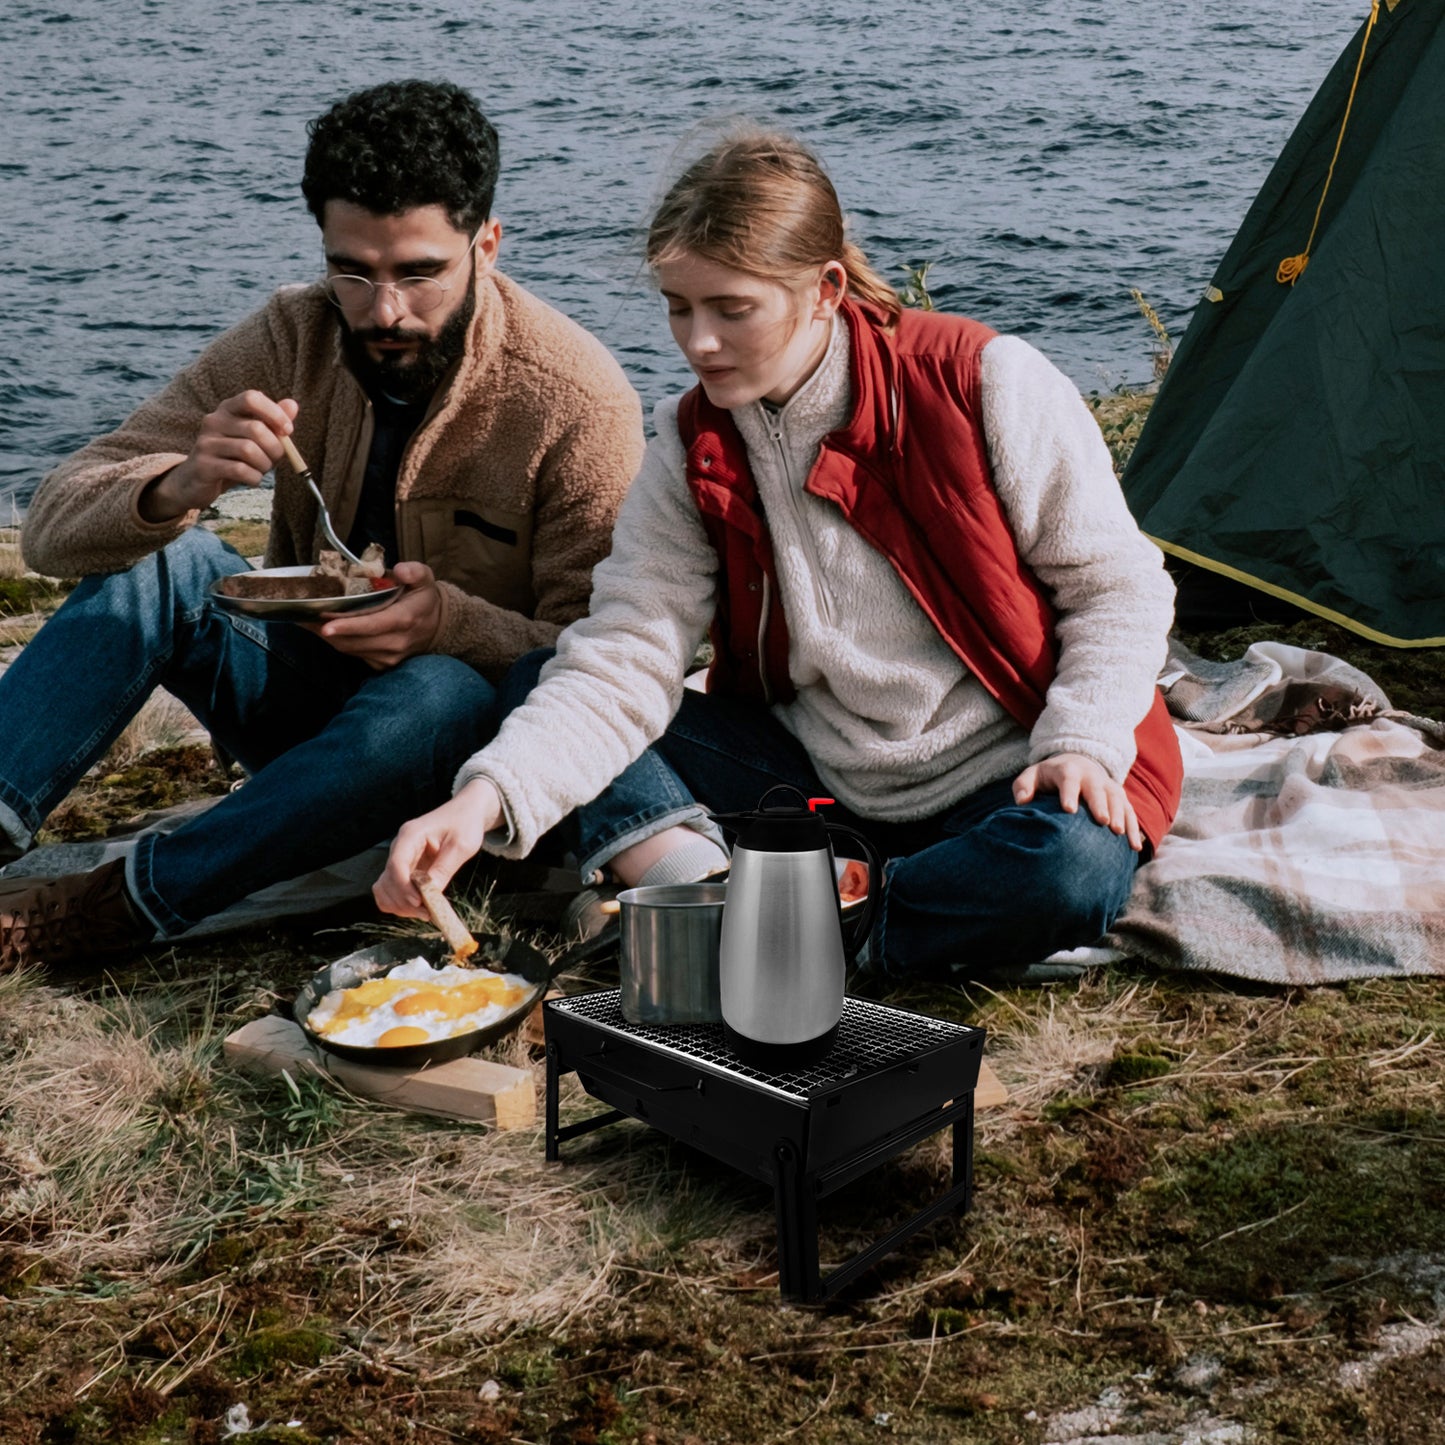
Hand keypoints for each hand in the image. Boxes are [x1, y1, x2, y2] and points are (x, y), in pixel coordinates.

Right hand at [141, 391, 298, 521]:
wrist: (197, 480)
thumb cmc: (233, 456)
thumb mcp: (256, 438)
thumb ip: (273, 422)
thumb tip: (292, 405)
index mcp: (228, 409)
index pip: (251, 398)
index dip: (274, 413)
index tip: (288, 431)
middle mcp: (214, 421)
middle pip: (256, 428)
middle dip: (275, 448)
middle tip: (274, 459)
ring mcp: (206, 442)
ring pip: (249, 450)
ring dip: (265, 465)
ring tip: (261, 469)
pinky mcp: (204, 465)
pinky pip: (239, 469)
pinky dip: (254, 478)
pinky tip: (252, 479)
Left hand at [312, 562, 443, 668]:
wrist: (438, 627)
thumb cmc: (424, 599)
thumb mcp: (425, 578)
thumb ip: (415, 571)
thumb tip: (400, 570)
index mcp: (406, 619)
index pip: (375, 625)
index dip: (349, 626)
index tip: (326, 625)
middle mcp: (397, 642)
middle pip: (354, 640)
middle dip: (325, 630)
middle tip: (301, 615)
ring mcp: (389, 656)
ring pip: (349, 649)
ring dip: (326, 636)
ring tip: (305, 620)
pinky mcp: (382, 664)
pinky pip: (353, 654)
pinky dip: (337, 642)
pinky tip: (324, 629)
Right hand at [374, 779, 502, 917]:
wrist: (465, 813)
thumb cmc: (465, 824)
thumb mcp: (462, 845)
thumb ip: (444, 868)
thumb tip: (430, 895)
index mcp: (410, 835)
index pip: (396, 864)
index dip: (404, 888)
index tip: (419, 903)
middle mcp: (400, 847)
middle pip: (388, 880)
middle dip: (404, 901)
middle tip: (427, 913)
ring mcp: (400, 858)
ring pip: (384, 888)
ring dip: (400, 904)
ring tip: (425, 912)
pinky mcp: (405, 868)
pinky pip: (390, 889)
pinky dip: (399, 901)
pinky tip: (418, 907)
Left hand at [1013, 752, 1141, 850]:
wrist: (1076, 764)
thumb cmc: (1049, 777)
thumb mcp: (1033, 776)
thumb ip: (1023, 786)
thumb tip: (1021, 802)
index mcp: (1068, 771)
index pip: (1068, 781)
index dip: (1069, 793)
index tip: (1069, 809)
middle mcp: (1091, 777)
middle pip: (1097, 789)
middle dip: (1100, 804)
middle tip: (1102, 821)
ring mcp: (1108, 786)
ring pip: (1117, 799)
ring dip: (1119, 815)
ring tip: (1119, 833)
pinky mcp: (1119, 797)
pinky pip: (1130, 811)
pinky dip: (1134, 828)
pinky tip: (1135, 846)